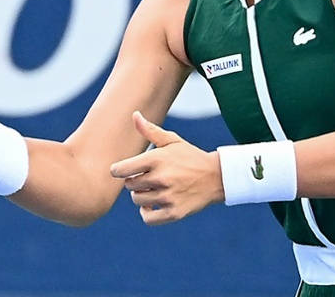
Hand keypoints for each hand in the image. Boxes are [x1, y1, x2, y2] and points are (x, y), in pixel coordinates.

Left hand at [110, 111, 224, 225]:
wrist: (216, 177)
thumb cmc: (189, 156)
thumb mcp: (172, 141)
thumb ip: (150, 130)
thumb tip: (135, 115)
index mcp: (156, 159)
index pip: (121, 170)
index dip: (118, 170)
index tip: (122, 170)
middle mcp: (161, 178)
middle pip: (129, 185)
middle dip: (135, 181)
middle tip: (147, 177)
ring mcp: (168, 197)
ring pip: (137, 200)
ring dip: (141, 195)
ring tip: (152, 189)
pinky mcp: (174, 213)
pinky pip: (148, 218)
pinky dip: (147, 213)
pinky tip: (152, 205)